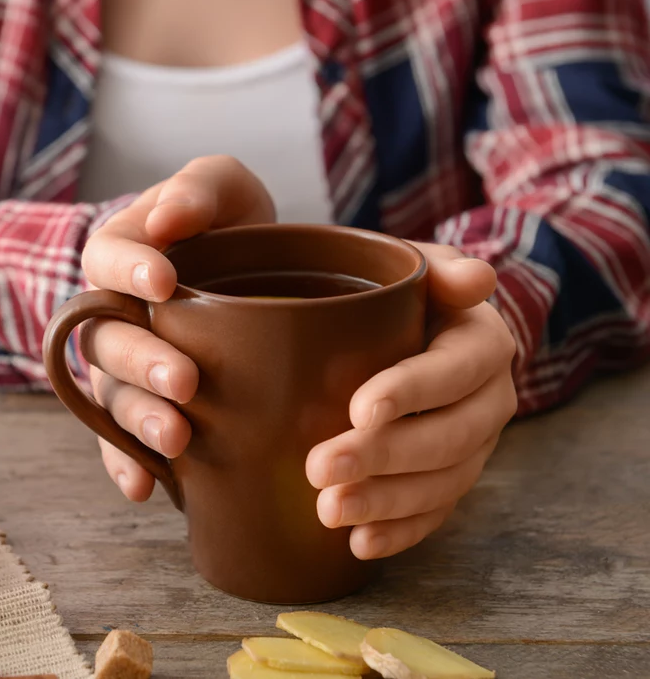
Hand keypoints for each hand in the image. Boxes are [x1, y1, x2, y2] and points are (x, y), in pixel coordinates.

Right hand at [80, 155, 274, 500]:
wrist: (260, 276)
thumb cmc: (233, 224)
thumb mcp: (225, 187)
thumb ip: (197, 190)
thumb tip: (164, 219)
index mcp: (121, 256)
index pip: (105, 258)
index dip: (127, 270)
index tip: (164, 281)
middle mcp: (114, 315)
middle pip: (106, 341)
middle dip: (141, 363)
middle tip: (185, 380)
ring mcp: (126, 368)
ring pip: (113, 397)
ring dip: (139, 420)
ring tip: (177, 440)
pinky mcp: (146, 407)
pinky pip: (121, 441)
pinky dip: (127, 464)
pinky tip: (143, 489)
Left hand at [305, 244, 517, 559]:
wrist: (404, 326)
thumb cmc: (397, 292)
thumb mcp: (412, 265)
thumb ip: (438, 269)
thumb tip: (478, 278)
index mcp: (482, 342)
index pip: (453, 370)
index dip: (411, 391)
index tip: (359, 409)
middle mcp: (489, 399)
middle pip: (447, 437)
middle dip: (385, 458)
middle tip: (319, 468)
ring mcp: (473, 445)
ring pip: (441, 484)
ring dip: (385, 502)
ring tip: (328, 511)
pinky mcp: (450, 478)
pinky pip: (435, 514)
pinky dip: (399, 532)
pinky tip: (359, 544)